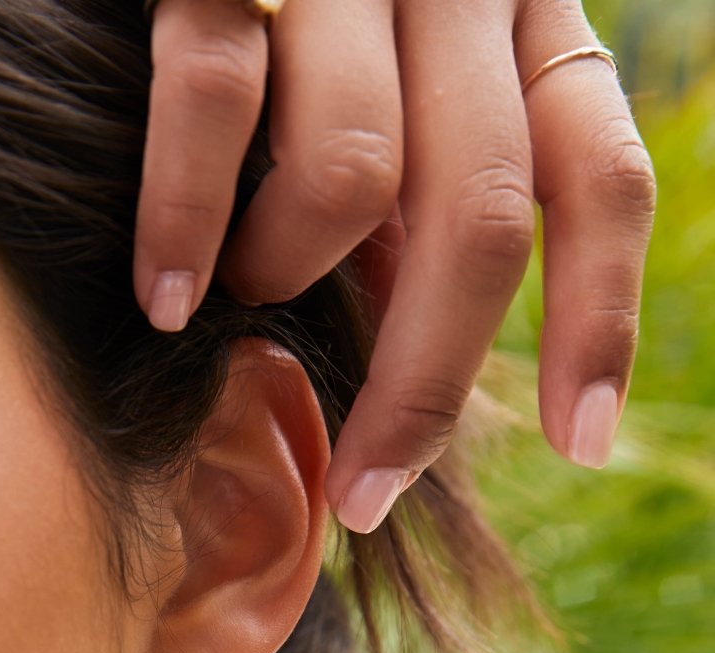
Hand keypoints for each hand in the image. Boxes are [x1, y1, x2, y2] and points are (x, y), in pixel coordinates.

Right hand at [134, 0, 655, 532]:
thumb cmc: (304, 30)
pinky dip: (186, 219)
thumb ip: (416, 206)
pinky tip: (167, 297)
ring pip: (351, 173)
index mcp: (518, 33)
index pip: (597, 180)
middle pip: (480, 219)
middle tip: (362, 494)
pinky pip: (215, 99)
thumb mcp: (400, 106)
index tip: (580, 446)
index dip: (597, 322)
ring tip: (237, 296)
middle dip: (422, 387)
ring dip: (286, 275)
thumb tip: (409, 340)